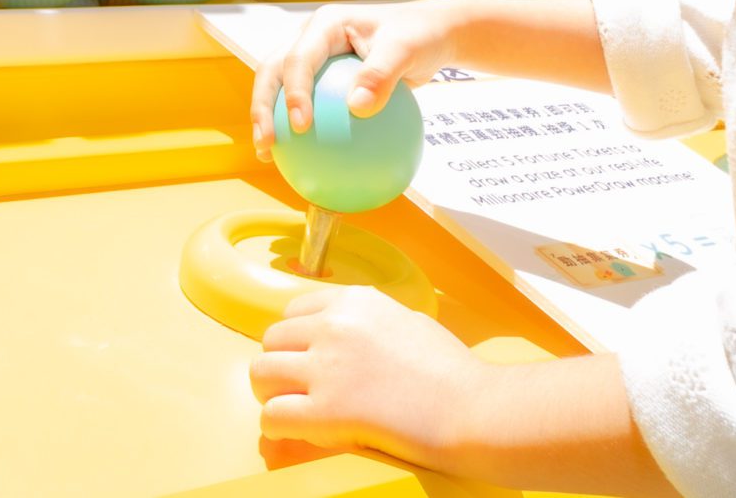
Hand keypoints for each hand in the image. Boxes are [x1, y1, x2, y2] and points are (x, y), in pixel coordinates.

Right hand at [251, 0, 462, 159]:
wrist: (428, 35)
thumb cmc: (418, 36)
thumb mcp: (406, 49)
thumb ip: (382, 74)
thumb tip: (357, 109)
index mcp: (324, 25)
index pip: (298, 58)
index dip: (293, 92)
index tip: (301, 126)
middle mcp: (310, 38)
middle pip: (273, 70)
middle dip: (262, 106)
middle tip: (267, 142)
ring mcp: (314, 57)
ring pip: (278, 86)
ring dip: (267, 119)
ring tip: (268, 154)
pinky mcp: (322, 77)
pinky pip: (306, 104)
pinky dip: (298, 129)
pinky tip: (304, 162)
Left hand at [251, 286, 483, 466]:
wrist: (475, 411)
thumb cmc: (454, 374)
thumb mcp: (410, 321)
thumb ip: (373, 323)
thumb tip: (353, 335)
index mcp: (354, 301)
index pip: (292, 312)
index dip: (296, 342)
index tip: (307, 362)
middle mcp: (334, 326)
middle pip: (271, 341)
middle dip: (280, 367)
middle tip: (298, 390)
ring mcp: (327, 367)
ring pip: (260, 374)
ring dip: (272, 394)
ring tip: (293, 410)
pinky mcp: (326, 411)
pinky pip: (273, 415)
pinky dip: (277, 426)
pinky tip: (295, 433)